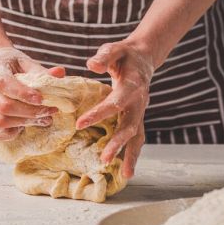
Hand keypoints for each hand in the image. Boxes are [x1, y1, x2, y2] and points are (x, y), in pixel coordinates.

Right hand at [0, 47, 65, 140]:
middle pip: (3, 106)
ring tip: (42, 119)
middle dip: (29, 112)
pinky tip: (24, 125)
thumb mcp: (26, 63)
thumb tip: (59, 74)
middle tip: (49, 112)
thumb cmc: (12, 65)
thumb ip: (41, 71)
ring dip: (23, 123)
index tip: (41, 99)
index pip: (3, 83)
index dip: (23, 94)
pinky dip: (11, 132)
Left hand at [75, 40, 155, 178]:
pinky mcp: (137, 118)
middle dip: (117, 143)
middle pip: (129, 126)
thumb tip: (91, 66)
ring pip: (137, 137)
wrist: (143, 59)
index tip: (80, 123)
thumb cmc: (124, 55)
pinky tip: (126, 171)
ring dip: (130, 155)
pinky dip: (132, 154)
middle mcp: (139, 103)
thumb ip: (104, 57)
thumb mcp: (114, 50)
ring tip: (125, 175)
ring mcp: (140, 113)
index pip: (115, 103)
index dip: (98, 114)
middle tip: (103, 158)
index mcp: (132, 86)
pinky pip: (136, 139)